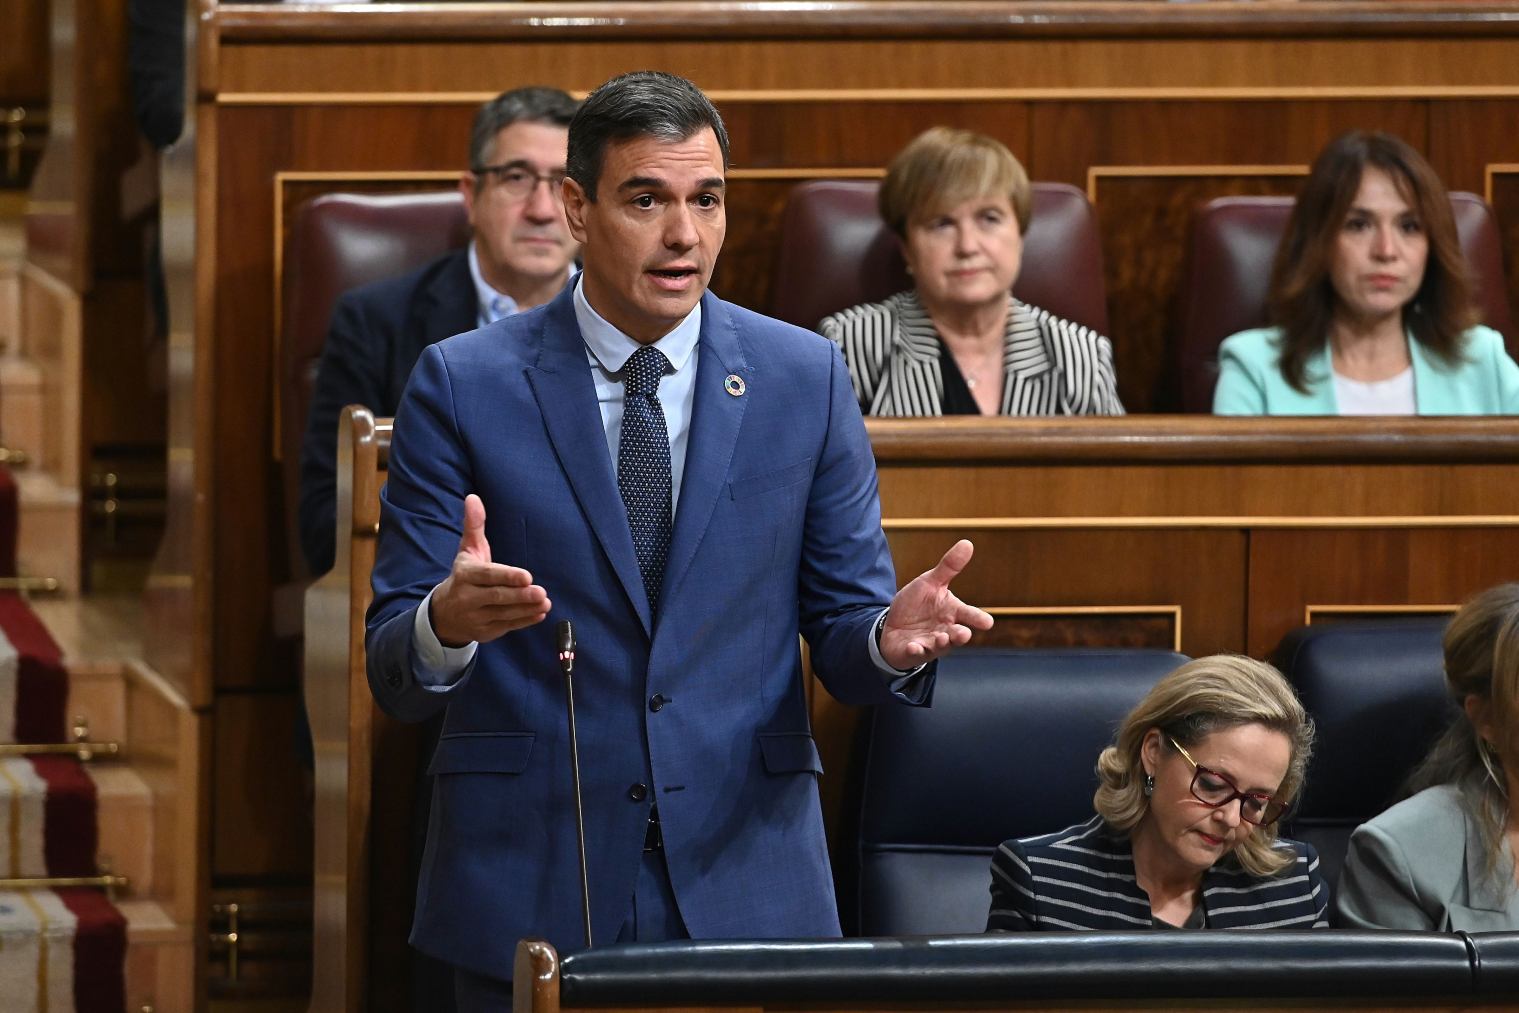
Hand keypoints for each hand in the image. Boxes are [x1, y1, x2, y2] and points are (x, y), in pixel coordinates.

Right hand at [429, 494, 550, 646]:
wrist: (444, 613)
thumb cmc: (464, 575)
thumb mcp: (467, 550)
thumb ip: (474, 525)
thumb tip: (473, 498)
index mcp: (465, 575)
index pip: (487, 576)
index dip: (507, 576)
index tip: (526, 576)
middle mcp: (468, 598)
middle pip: (497, 597)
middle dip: (520, 595)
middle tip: (541, 592)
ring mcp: (476, 617)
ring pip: (504, 614)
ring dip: (526, 609)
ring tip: (545, 602)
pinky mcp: (484, 632)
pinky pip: (506, 626)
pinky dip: (524, 621)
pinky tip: (539, 613)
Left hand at [879, 539, 992, 669]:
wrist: (893, 625)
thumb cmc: (917, 604)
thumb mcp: (930, 582)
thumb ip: (949, 567)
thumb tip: (967, 543)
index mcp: (952, 612)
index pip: (969, 615)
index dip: (978, 619)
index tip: (987, 622)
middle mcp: (946, 630)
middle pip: (958, 635)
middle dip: (961, 635)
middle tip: (963, 633)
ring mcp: (931, 643)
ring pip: (940, 646)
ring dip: (941, 642)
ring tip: (940, 638)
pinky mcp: (915, 652)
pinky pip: (917, 653)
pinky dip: (916, 650)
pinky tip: (913, 646)